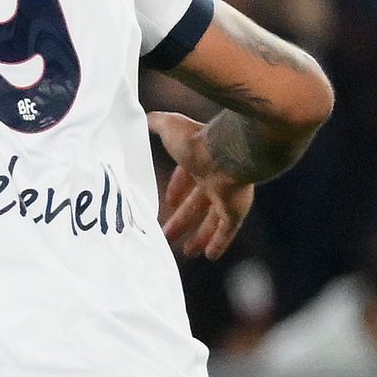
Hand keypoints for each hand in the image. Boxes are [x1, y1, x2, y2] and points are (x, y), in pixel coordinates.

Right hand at [152, 111, 254, 260]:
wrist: (231, 150)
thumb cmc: (199, 140)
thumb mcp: (170, 128)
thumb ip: (156, 123)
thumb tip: (141, 118)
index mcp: (199, 161)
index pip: (187, 178)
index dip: (177, 189)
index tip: (168, 202)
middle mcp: (213, 180)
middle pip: (197, 204)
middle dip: (182, 220)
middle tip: (167, 236)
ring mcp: (226, 196)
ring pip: (211, 221)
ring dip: (199, 236)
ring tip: (186, 252)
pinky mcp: (235, 211)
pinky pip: (226, 231)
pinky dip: (218, 243)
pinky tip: (210, 257)